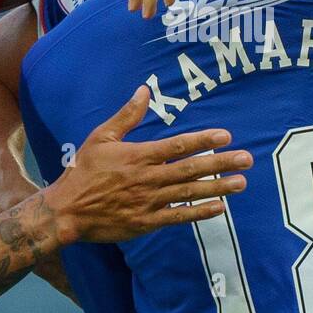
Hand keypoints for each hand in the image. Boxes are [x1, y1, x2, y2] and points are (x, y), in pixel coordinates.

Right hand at [45, 87, 252, 244]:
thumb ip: (126, 115)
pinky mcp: (147, 222)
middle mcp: (148, 178)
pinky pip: (178, 216)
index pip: (178, 145)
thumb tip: (144, 90)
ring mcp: (149, 201)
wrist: (66, 210)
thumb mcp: (101, 137)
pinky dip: (199, 213)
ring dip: (218, 187)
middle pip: (191, 169)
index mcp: (139, 155)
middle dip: (221, 163)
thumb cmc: (83, 170)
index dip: (204, 140)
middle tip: (246, 159)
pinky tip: (219, 208)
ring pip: (189, 192)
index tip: (226, 135)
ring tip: (241, 182)